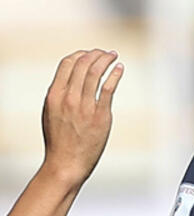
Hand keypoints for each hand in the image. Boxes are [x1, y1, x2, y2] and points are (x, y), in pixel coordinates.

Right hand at [41, 49, 123, 185]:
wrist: (66, 163)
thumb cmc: (59, 139)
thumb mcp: (51, 112)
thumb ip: (59, 94)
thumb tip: (70, 77)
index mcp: (54, 95)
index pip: (67, 64)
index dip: (80, 54)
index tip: (90, 54)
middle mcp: (68, 98)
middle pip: (83, 65)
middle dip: (96, 54)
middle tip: (106, 53)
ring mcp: (84, 106)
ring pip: (96, 73)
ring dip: (106, 60)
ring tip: (114, 56)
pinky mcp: (100, 115)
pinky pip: (108, 88)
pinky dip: (115, 74)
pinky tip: (120, 68)